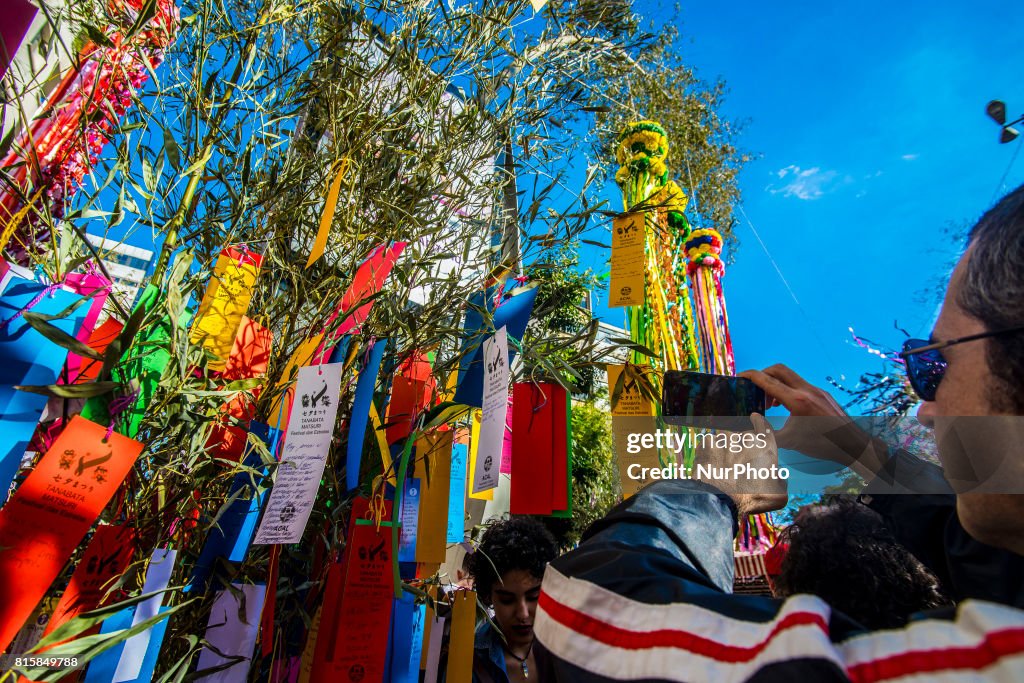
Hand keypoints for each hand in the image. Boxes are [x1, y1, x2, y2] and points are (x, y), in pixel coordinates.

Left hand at [692, 413, 787, 514]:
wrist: (726, 505)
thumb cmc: (756, 501)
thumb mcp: (780, 491)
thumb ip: (778, 476)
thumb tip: (775, 474)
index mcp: (765, 446)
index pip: (763, 424)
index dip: (758, 422)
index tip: (754, 418)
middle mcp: (745, 439)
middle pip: (742, 435)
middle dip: (740, 446)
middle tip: (737, 464)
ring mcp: (724, 440)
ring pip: (725, 438)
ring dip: (724, 448)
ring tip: (723, 465)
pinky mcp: (707, 445)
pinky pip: (709, 442)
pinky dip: (709, 451)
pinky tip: (711, 463)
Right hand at [739, 364, 889, 477]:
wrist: (852, 444)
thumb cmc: (822, 444)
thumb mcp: (790, 441)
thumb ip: (767, 433)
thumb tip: (751, 425)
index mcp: (797, 400)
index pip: (768, 381)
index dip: (751, 376)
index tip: (740, 376)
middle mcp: (807, 390)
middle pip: (779, 369)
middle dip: (763, 374)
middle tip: (754, 387)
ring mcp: (817, 390)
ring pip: (791, 377)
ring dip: (776, 384)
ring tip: (771, 403)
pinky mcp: (823, 394)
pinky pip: (801, 385)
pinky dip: (789, 390)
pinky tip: (788, 406)